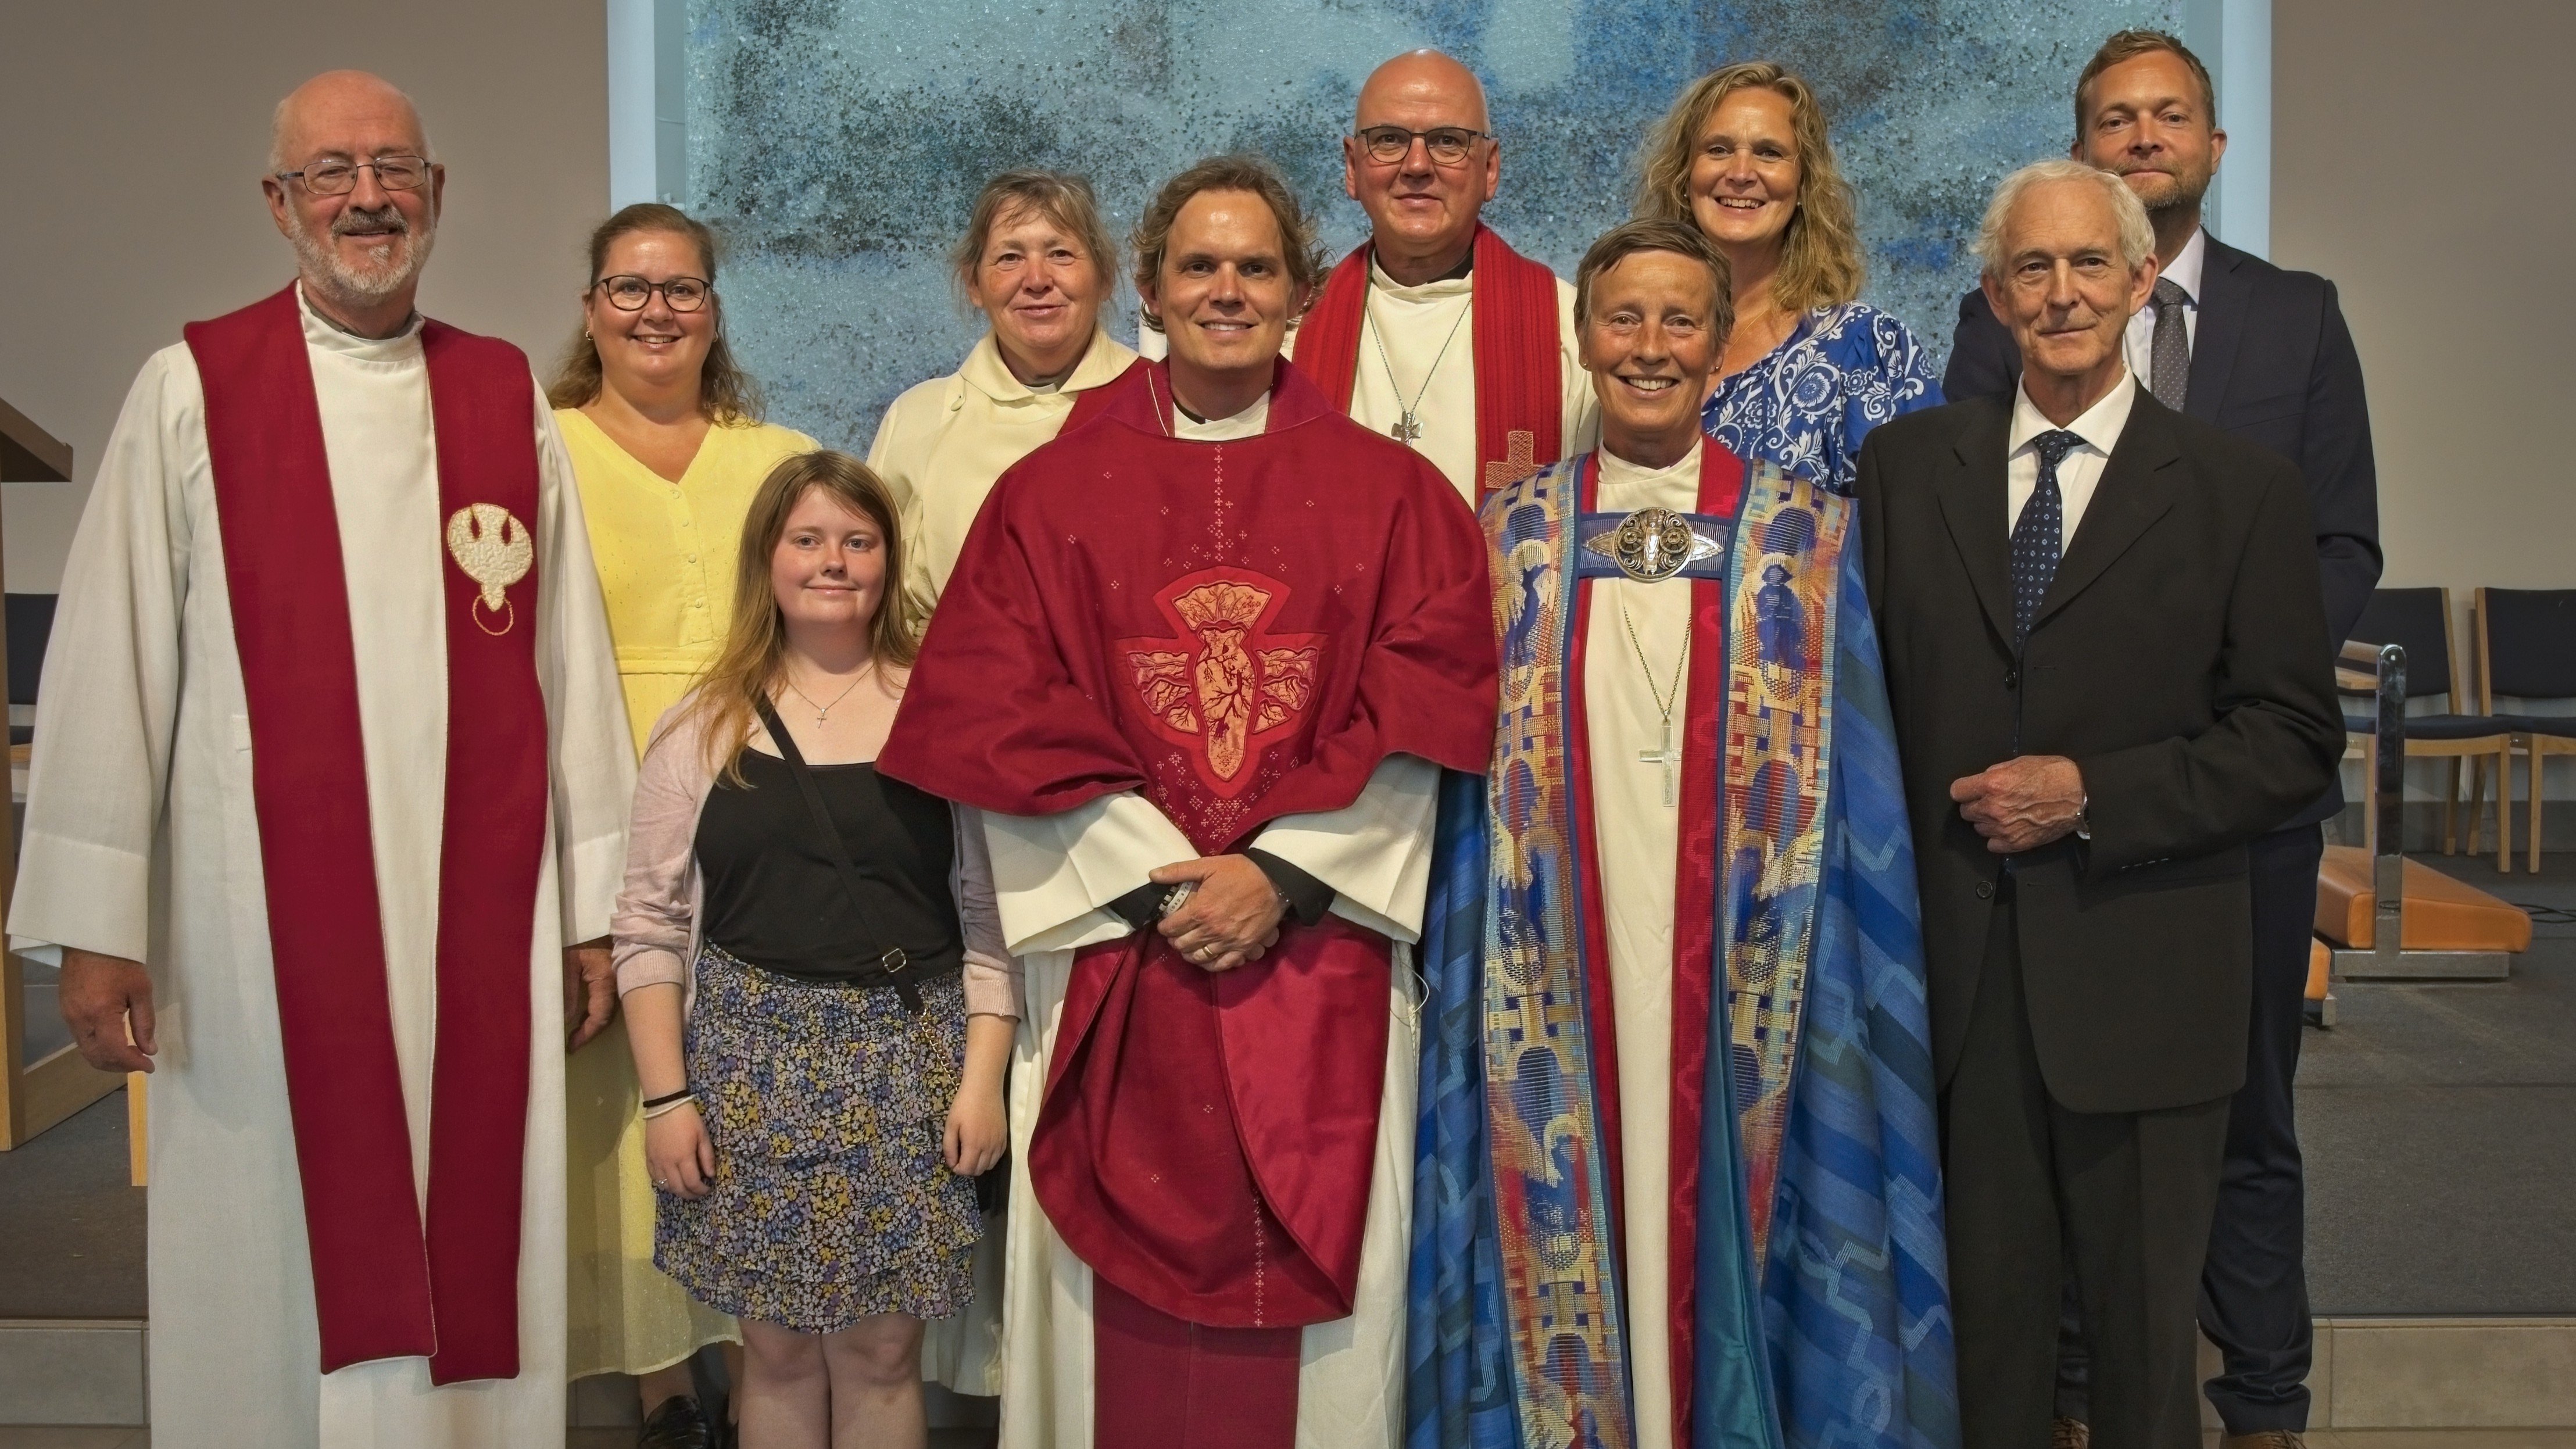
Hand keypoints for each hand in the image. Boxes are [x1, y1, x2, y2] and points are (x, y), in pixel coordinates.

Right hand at [61, 948, 156, 1073]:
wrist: (89, 940)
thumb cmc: (120, 961)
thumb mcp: (141, 989)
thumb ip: (145, 1022)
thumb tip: (149, 1050)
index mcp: (99, 1013)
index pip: (115, 1051)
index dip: (133, 1064)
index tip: (150, 1067)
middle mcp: (79, 1020)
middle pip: (97, 1056)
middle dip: (120, 1066)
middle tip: (141, 1063)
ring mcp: (68, 1017)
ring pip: (86, 1051)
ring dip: (108, 1059)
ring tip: (130, 1056)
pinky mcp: (65, 1011)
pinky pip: (81, 1039)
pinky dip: (98, 1048)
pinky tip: (114, 1043)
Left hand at [563, 939, 616, 1051]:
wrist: (592, 920)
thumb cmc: (578, 939)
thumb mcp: (567, 962)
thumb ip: (567, 991)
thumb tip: (567, 1019)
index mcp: (607, 980)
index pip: (599, 1016)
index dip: (586, 1034)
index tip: (571, 1047)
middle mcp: (618, 984)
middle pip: (607, 1017)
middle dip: (590, 1033)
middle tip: (572, 1044)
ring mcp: (619, 981)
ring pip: (609, 1011)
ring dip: (593, 1024)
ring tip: (575, 1034)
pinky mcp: (614, 978)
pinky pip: (607, 1001)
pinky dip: (595, 1013)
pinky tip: (582, 1018)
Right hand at [644, 1102, 715, 1198]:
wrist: (665, 1106)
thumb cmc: (687, 1119)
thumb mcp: (702, 1135)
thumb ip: (707, 1157)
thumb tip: (711, 1175)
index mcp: (683, 1157)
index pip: (692, 1183)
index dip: (701, 1190)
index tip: (708, 1189)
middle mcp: (668, 1163)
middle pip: (678, 1188)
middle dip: (690, 1194)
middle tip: (698, 1193)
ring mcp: (656, 1161)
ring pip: (665, 1185)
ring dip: (677, 1191)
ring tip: (686, 1189)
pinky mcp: (648, 1157)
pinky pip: (654, 1177)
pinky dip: (663, 1184)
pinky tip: (671, 1182)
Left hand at [943, 1080, 1006, 1176]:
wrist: (984, 1088)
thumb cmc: (964, 1105)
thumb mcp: (950, 1124)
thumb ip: (949, 1147)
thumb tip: (952, 1164)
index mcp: (974, 1145)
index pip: (967, 1169)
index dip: (958, 1169)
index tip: (953, 1160)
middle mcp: (989, 1147)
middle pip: (979, 1170)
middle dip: (967, 1168)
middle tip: (960, 1157)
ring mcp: (999, 1143)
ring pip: (989, 1165)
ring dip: (979, 1165)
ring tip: (971, 1153)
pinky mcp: (1005, 1137)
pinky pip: (998, 1157)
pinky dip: (990, 1158)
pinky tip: (983, 1149)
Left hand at [1150, 855, 1283, 972]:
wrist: (1275, 882)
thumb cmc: (1241, 872)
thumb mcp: (1208, 865)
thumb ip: (1179, 871)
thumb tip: (1153, 875)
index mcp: (1200, 911)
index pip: (1171, 928)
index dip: (1164, 927)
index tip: (1165, 923)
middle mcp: (1211, 930)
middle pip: (1182, 945)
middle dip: (1174, 940)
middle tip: (1176, 934)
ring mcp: (1228, 942)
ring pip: (1198, 957)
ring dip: (1189, 953)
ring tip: (1189, 945)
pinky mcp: (1243, 948)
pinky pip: (1221, 965)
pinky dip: (1210, 964)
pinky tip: (1206, 957)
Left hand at [1950, 755, 2086, 853]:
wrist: (2079, 796)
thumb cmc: (2052, 774)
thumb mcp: (2019, 763)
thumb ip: (1995, 773)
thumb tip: (1981, 782)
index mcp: (1992, 784)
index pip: (1957, 791)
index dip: (1965, 790)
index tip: (1971, 790)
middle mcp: (1993, 808)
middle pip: (1965, 812)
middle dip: (1975, 805)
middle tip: (1992, 801)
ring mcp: (2003, 828)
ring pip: (1978, 828)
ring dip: (1987, 821)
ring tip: (2005, 814)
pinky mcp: (2014, 844)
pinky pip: (1991, 844)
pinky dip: (1997, 837)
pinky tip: (2009, 828)